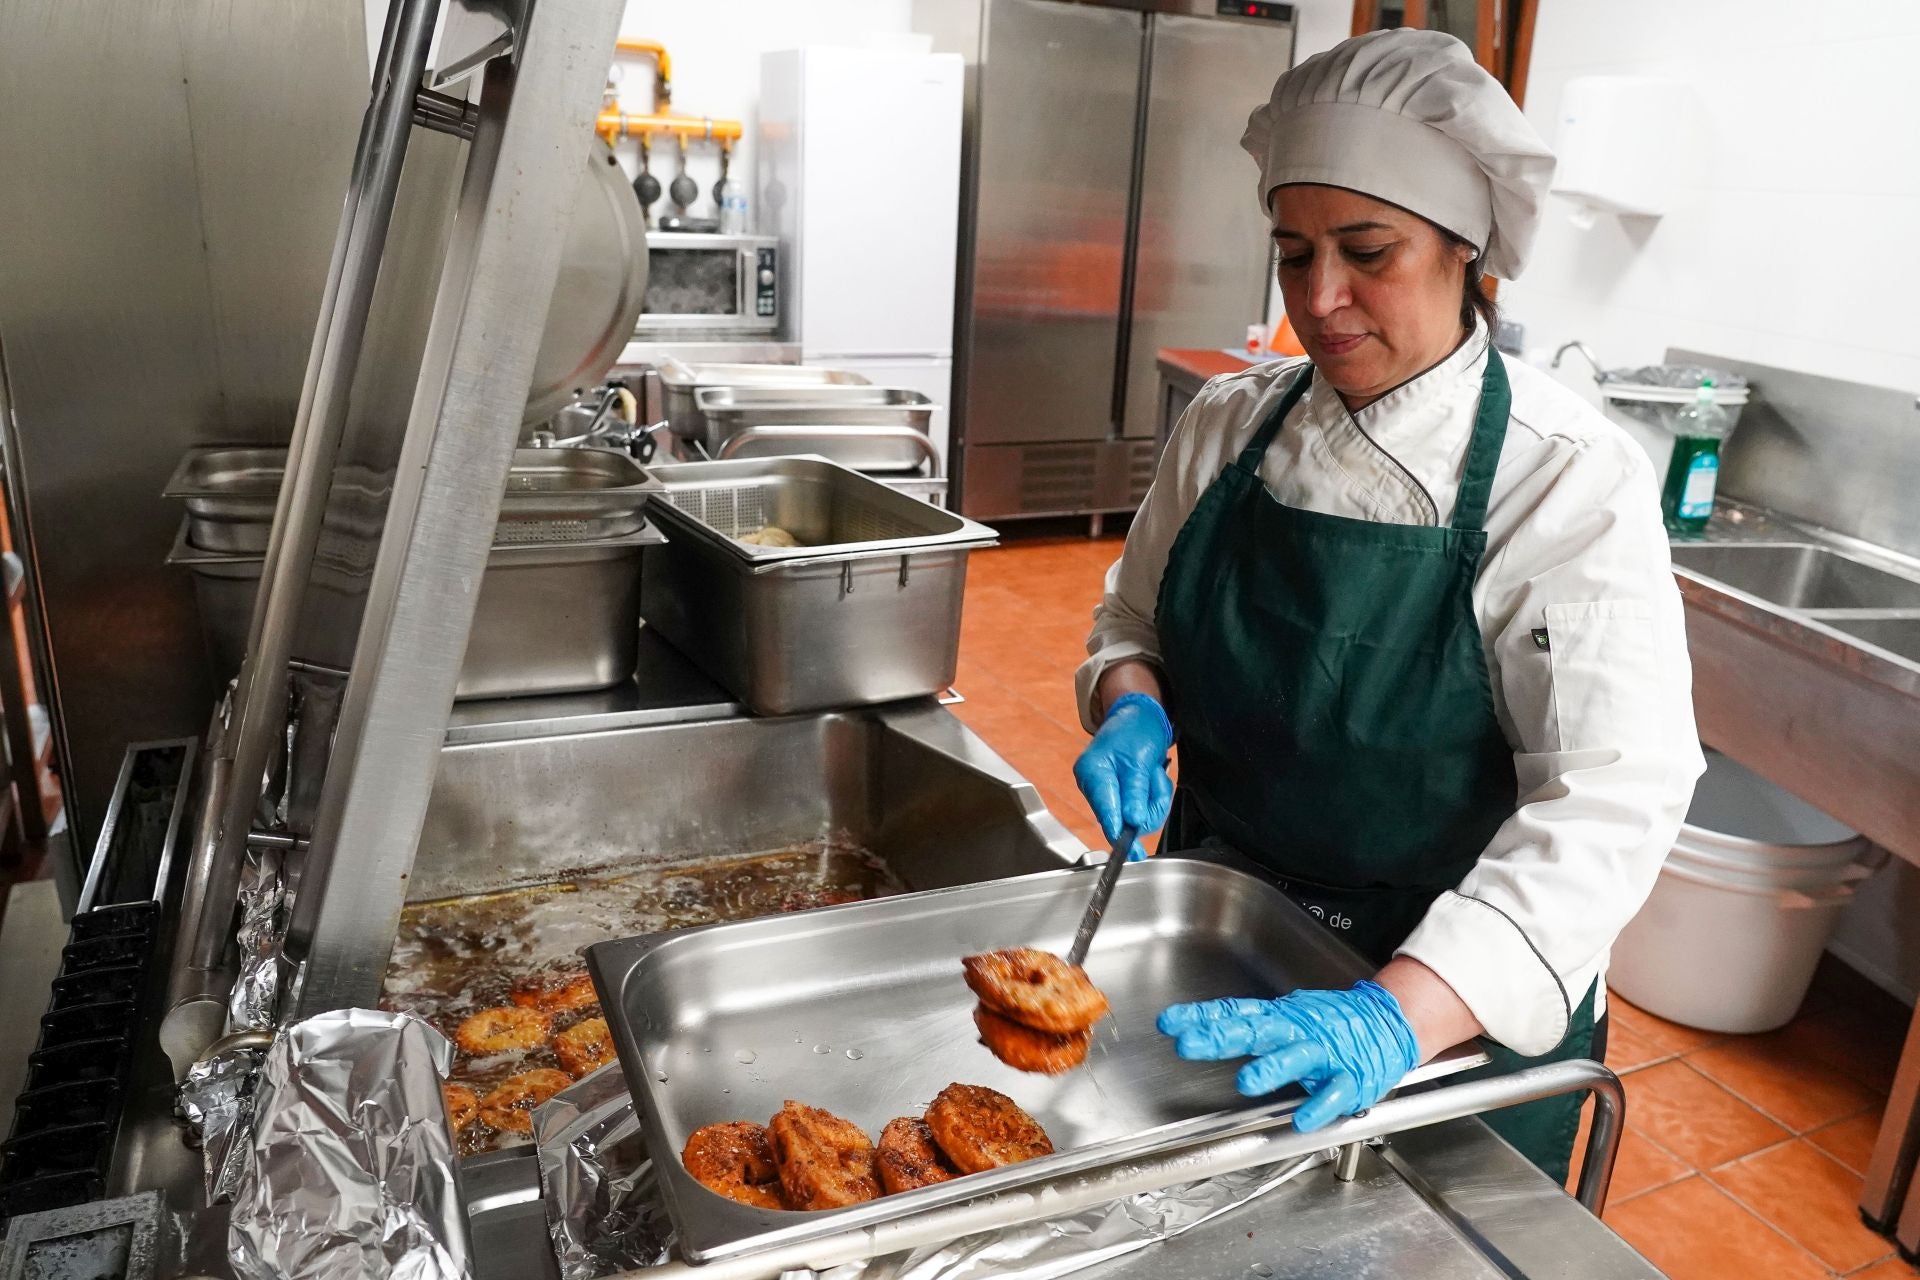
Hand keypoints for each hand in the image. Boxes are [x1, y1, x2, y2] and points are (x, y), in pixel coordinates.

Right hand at [1073, 692, 1173, 860]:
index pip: (1105, 811)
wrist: (1139, 715)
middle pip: (1123, 818)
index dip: (1118, 833)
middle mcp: (1094, 785)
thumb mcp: (1140, 759)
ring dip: (1153, 798)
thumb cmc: (1136, 730)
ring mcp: (1105, 790)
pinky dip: (1152, 796)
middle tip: (1157, 781)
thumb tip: (1133, 821)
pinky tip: (1151, 778)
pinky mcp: (1117, 793)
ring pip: (1135, 816)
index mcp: (1093, 773)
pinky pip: (1138, 808)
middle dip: (1148, 804)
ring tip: (1154, 775)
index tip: (1130, 853)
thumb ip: (1135, 792)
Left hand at [1156, 981, 1419, 1131]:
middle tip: (1190, 1045)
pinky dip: (1320, 1105)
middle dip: (1222, 1039)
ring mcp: (1324, 1052)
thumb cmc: (1328, 1023)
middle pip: (1255, 1031)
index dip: (1200, 1018)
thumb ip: (1241, 1023)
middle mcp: (1296, 1031)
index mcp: (1277, 1018)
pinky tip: (1303, 1117)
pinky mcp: (1350, 1076)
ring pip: (1295, 1057)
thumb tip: (1195, 1025)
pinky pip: (1334, 1092)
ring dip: (1271, 1069)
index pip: (1233, 1014)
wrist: (1387, 1022)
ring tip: (1247, 1082)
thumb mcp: (1282, 1015)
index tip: (1168, 1023)